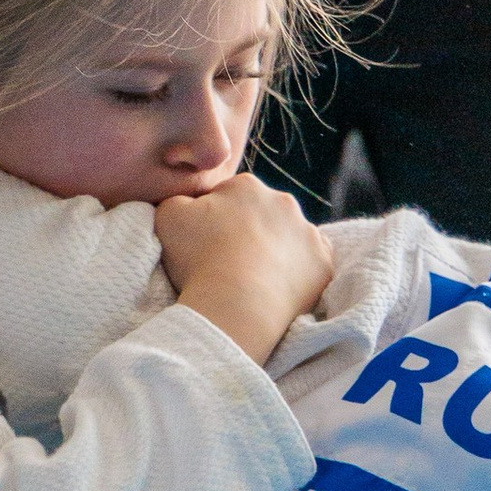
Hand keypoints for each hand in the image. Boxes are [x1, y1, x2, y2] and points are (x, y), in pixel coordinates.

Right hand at [154, 177, 333, 366]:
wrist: (236, 305)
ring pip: (290, 238)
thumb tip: (189, 204)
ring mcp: (308, 233)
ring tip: (255, 278)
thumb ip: (178, 201)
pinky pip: (313, 263)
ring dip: (276, 250)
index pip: (229, 197)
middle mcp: (283, 201)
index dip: (214, 220)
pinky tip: (281, 285)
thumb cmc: (198, 259)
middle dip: (249, 232)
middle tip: (229, 262)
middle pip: (262, 215)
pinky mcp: (324, 263)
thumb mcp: (167, 217)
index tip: (206, 245)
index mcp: (246, 186)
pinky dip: (300, 271)